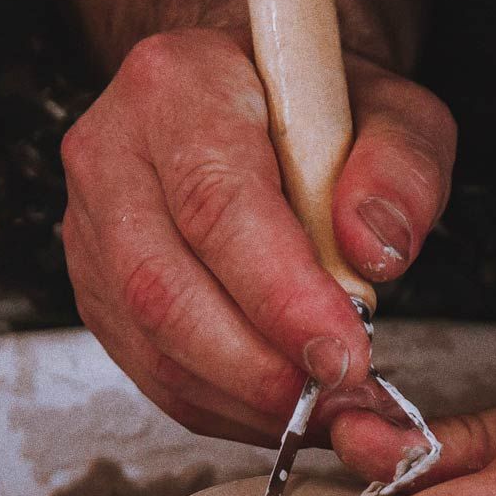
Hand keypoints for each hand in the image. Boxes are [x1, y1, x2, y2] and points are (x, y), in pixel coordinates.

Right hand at [59, 27, 455, 442]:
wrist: (256, 105)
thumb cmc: (314, 106)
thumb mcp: (391, 108)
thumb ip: (401, 167)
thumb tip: (374, 248)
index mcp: (178, 89)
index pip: (217, 206)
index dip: (281, 296)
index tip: (343, 351)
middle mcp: (113, 154)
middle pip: (163, 289)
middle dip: (258, 367)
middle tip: (335, 394)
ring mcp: (94, 230)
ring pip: (152, 346)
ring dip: (244, 399)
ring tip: (322, 407)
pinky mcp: (99, 291)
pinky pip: (153, 374)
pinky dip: (225, 406)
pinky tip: (281, 404)